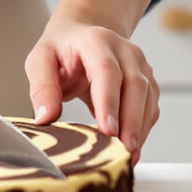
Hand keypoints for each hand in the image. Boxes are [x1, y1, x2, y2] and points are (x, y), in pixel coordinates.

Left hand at [25, 6, 159, 157]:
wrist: (82, 34)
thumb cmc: (62, 50)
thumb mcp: (40, 61)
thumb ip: (42, 88)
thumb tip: (45, 118)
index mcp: (96, 41)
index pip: (107, 71)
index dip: (109, 101)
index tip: (108, 130)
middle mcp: (124, 50)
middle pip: (135, 86)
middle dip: (131, 122)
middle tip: (124, 151)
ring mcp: (140, 65)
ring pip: (148, 98)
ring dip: (139, 129)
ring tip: (128, 157)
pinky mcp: (147, 82)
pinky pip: (151, 107)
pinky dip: (143, 129)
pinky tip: (132, 148)